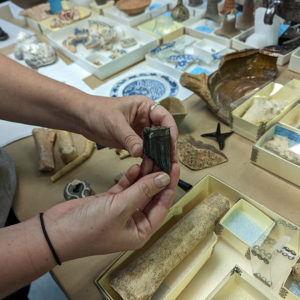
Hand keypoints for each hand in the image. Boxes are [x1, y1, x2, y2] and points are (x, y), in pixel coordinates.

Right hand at [44, 163, 179, 259]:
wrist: (55, 231)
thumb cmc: (87, 229)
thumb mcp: (120, 208)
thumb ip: (143, 191)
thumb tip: (164, 178)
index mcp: (141, 230)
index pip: (163, 204)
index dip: (169, 184)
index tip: (174, 165)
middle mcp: (134, 221)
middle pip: (152, 194)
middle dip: (158, 175)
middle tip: (164, 156)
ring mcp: (122, 210)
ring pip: (139, 189)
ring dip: (145, 174)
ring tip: (151, 156)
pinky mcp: (111, 201)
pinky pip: (126, 187)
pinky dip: (131, 177)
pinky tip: (136, 166)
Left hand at [80, 95, 177, 160]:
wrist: (82, 118)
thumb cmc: (97, 111)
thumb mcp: (114, 123)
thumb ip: (128, 137)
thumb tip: (140, 151)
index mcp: (146, 107)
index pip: (165, 118)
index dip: (171, 131)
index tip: (171, 145)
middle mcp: (147, 119)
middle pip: (163, 134)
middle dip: (166, 148)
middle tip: (169, 162)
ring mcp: (141, 131)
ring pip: (156, 145)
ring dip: (158, 156)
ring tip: (160, 169)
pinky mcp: (135, 142)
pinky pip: (146, 152)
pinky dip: (148, 160)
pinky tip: (149, 169)